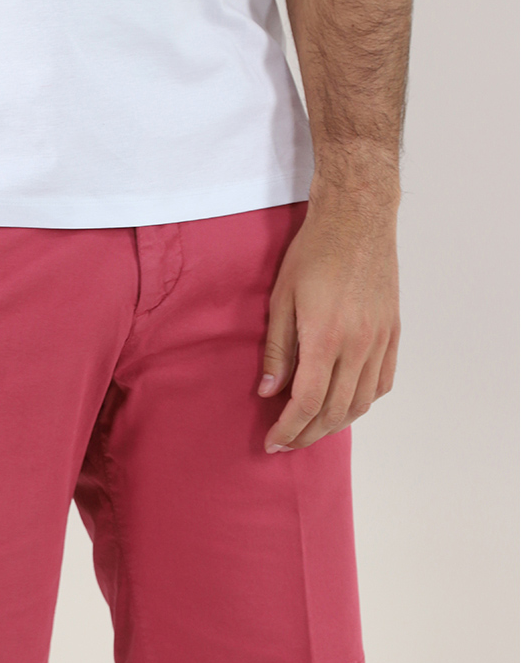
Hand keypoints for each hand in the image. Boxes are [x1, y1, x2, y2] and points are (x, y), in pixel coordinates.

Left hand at [258, 195, 400, 452]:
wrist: (358, 219)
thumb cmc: (314, 253)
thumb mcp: (281, 299)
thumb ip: (277, 350)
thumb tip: (269, 392)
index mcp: (326, 337)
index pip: (308, 402)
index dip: (289, 428)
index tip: (273, 442)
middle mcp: (359, 345)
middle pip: (335, 411)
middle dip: (307, 434)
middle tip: (287, 443)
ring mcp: (380, 340)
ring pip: (361, 402)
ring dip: (335, 424)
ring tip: (311, 430)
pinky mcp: (393, 332)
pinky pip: (382, 382)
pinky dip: (363, 402)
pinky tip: (344, 405)